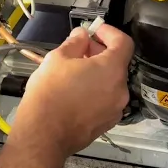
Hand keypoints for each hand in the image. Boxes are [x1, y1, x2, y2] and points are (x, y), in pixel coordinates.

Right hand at [9, 25, 133, 156]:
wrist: (44, 136)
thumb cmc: (50, 93)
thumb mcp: (57, 59)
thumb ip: (75, 43)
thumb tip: (82, 36)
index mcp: (112, 69)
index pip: (124, 42)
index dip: (110, 32)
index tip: (95, 30)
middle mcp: (120, 90)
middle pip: (117, 64)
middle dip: (99, 53)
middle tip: (78, 50)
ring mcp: (115, 109)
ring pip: (110, 83)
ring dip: (96, 74)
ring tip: (72, 73)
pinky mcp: (106, 124)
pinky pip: (105, 100)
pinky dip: (95, 92)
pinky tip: (75, 93)